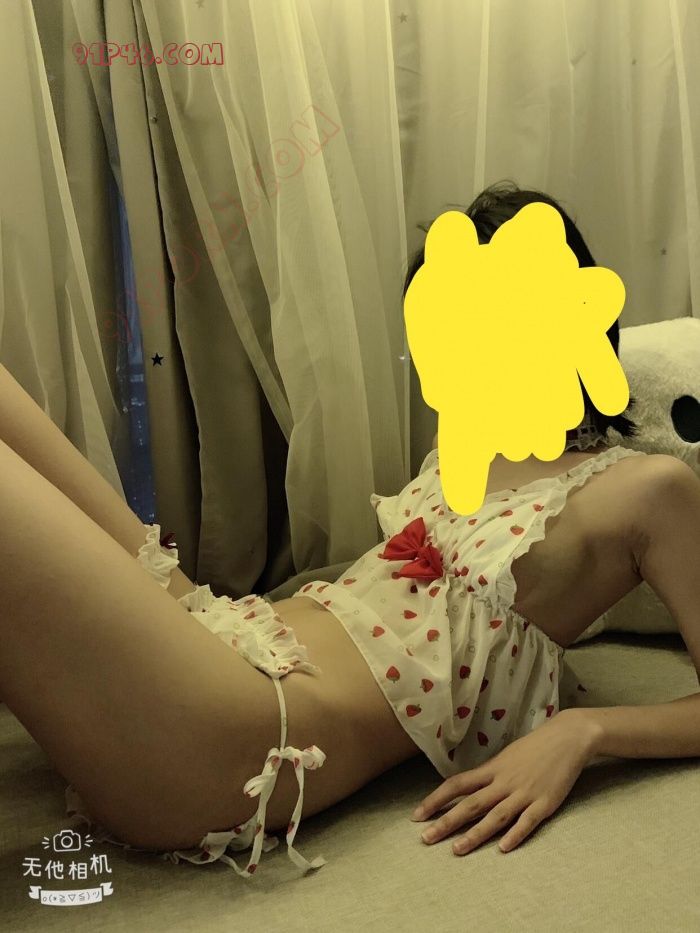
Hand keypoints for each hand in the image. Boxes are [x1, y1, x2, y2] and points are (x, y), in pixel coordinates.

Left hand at [412, 709, 596, 855]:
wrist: (567, 738)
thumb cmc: (534, 747)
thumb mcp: (506, 756)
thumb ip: (489, 775)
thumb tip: (468, 789)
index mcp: (492, 769)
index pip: (457, 784)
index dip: (435, 800)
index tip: (417, 815)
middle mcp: (503, 782)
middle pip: (471, 804)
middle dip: (446, 822)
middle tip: (425, 839)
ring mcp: (524, 794)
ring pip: (495, 816)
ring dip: (475, 834)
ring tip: (456, 850)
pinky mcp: (545, 803)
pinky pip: (527, 822)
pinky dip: (515, 835)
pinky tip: (502, 848)